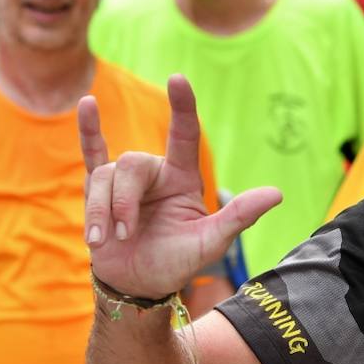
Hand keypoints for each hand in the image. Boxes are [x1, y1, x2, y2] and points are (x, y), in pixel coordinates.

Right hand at [79, 75, 281, 298]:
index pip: (185, 135)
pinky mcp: (98, 190)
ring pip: (105, 176)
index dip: (182, 107)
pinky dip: (88, 130)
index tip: (178, 79)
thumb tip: (277, 194)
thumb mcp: (211, 243)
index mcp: (184, 178)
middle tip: (125, 234)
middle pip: (132, 165)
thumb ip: (239, 216)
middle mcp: (155, 174)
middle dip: (124, 202)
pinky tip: (86, 103)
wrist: (139, 284)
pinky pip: (91, 153)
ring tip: (103, 240)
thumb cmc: (177, 262)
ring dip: (102, 209)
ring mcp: (125, 180)